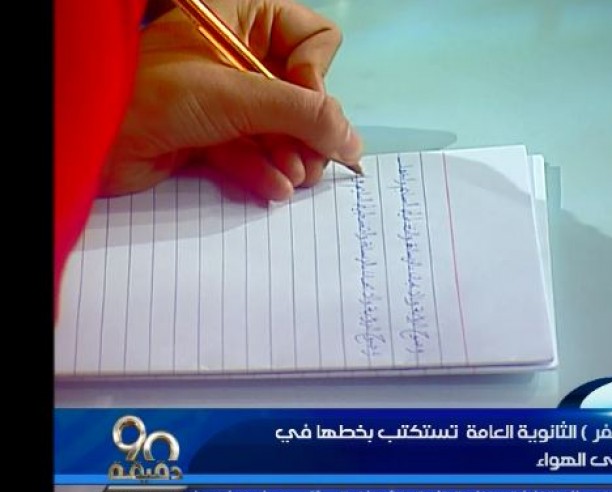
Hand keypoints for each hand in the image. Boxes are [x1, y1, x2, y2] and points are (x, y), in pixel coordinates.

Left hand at [101, 0, 362, 199]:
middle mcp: (240, 58)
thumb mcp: (240, 97)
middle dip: (309, 129)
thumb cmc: (161, 96)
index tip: (306, 103)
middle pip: (302, 92)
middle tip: (314, 159)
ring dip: (292, 156)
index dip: (317, 74)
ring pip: (281, 128)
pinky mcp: (213, 138)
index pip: (313, 39)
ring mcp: (226, 100)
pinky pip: (255, 152)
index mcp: (245, 21)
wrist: (94, 144)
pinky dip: (265, 171)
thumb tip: (354, 142)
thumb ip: (305, 115)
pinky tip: (273, 188)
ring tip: (295, 177)